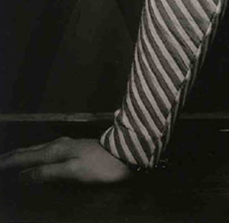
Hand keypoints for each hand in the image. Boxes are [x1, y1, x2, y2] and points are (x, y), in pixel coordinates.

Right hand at [0, 136, 132, 183]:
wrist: (126, 154)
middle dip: (11, 158)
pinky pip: (46, 152)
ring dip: (22, 156)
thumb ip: (47, 172)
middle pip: (28, 151)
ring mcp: (67, 145)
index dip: (7, 163)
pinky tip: (36, 160)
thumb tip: (22, 174)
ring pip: (37, 150)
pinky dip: (34, 156)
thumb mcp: (72, 171)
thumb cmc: (99, 165)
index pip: (24, 156)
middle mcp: (58, 144)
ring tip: (11, 162)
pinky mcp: (74, 148)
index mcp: (55, 150)